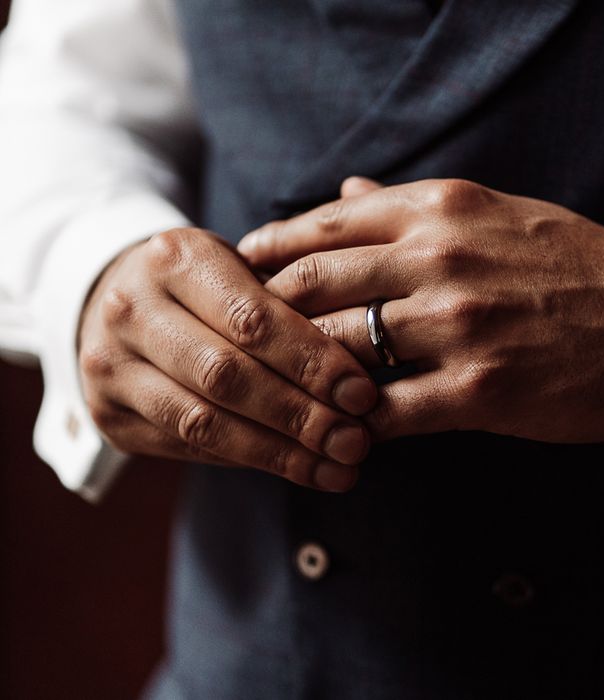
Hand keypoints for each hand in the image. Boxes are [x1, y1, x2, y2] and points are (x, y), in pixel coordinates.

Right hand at [77, 227, 376, 490]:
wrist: (119, 298)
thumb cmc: (206, 283)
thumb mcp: (242, 269)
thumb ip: (293, 306)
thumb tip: (360, 378)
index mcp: (175, 258)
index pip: (251, 319)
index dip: (312, 362)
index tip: (363, 394)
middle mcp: (131, 309)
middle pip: (226, 376)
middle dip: (300, 416)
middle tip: (356, 442)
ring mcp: (110, 366)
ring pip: (203, 422)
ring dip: (280, 453)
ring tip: (339, 469)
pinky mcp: (108, 415)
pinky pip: (187, 447)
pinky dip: (249, 460)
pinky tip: (297, 468)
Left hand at [238, 178, 603, 443]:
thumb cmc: (568, 261)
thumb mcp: (491, 210)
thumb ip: (408, 203)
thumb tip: (344, 191)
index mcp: (439, 210)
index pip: (322, 226)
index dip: (269, 253)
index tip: (241, 273)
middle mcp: (439, 260)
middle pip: (313, 286)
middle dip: (265, 314)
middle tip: (243, 336)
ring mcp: (457, 327)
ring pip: (339, 348)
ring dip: (301, 372)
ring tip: (279, 386)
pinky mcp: (478, 391)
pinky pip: (385, 411)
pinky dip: (349, 421)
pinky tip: (333, 428)